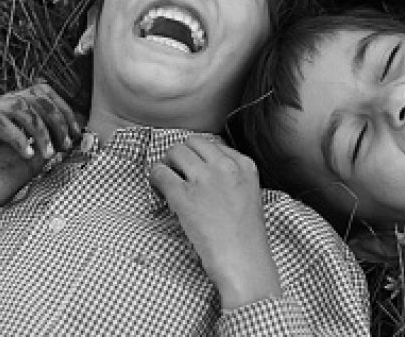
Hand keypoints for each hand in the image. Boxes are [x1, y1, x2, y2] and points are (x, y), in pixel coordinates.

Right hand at [0, 84, 80, 229]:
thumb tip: (80, 121)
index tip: (75, 132)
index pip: (40, 92)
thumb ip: (54, 136)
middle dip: (56, 119)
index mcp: (6, 107)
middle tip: (64, 144)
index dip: (62, 108)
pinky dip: (19, 137)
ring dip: (40, 129)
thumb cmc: (0, 181)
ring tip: (47, 153)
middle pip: (32, 96)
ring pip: (18, 106)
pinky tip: (27, 155)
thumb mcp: (37, 155)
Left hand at [150, 138, 281, 309]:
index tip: (193, 167)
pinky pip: (161, 173)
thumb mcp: (249, 194)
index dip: (199, 156)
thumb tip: (204, 169)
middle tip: (177, 171)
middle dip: (182, 155)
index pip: (213, 144)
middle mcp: (224, 166)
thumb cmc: (246, 236)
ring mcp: (204, 179)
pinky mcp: (184, 196)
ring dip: (167, 163)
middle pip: (192, 142)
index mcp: (244, 165)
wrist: (243, 262)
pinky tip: (157, 187)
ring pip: (175, 151)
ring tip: (167, 178)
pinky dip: (155, 177)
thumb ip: (232, 176)